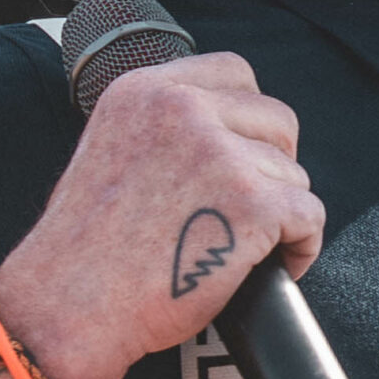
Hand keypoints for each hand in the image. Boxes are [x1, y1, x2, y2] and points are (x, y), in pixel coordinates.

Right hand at [0, 54, 324, 378]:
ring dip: (281, 213)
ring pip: (293, 174)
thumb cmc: (84, 252)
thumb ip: (164, 129)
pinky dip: (302, 247)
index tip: (245, 154)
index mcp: (145, 90)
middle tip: (252, 207)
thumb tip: (224, 135)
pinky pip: (309, 216)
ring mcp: (221, 155)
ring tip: (245, 247)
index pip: (234, 72)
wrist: (69, 307)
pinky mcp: (252, 204)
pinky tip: (276, 266)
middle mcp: (183, 109)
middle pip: (277, 120)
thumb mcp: (110, 151)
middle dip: (274, 165)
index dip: (250, 119)